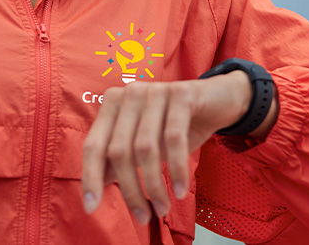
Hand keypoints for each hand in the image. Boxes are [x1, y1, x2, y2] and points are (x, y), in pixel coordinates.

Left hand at [80, 70, 276, 224]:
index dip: (91, 177)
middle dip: (130, 189)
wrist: (217, 100)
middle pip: (119, 150)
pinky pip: (175, 138)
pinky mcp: (181, 94)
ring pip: (146, 147)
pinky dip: (177, 169)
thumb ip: (118, 160)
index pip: (94, 144)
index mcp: (113, 104)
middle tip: (142, 217)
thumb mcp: (145, 145)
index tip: (91, 207)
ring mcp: (155, 91)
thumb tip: (96, 188)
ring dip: (154, 185)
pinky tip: (181, 191)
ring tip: (162, 209)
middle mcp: (130, 94)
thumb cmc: (174, 125)